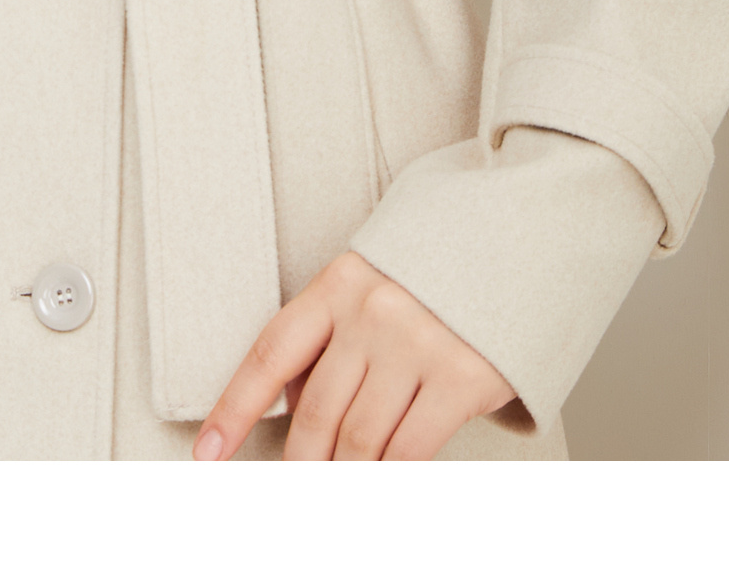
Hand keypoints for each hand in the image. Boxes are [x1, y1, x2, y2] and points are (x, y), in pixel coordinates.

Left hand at [193, 250, 517, 459]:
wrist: (521, 237)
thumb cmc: (437, 271)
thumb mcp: (373, 281)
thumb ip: (335, 333)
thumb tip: (293, 410)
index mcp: (340, 283)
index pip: (272, 353)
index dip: (233, 408)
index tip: (208, 454)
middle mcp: (373, 312)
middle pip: (315, 414)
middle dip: (301, 464)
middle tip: (297, 488)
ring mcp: (418, 344)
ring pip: (358, 442)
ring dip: (345, 478)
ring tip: (340, 491)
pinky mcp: (463, 377)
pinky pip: (409, 451)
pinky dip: (390, 479)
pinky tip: (385, 484)